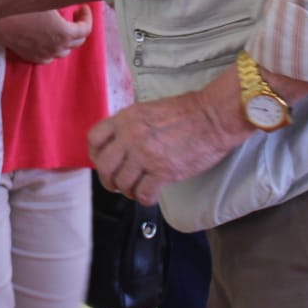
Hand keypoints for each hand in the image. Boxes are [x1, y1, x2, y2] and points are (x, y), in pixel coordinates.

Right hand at [0, 9, 91, 63]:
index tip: (82, 7)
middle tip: (73, 13)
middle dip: (78, 26)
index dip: (87, 17)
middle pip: (77, 41)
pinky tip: (47, 37)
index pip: (85, 29)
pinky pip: (48, 57)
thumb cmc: (19, 2)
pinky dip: (53, 48)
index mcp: (63, 33)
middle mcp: (55, 47)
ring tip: (60, 24)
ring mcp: (42, 54)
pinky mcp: (29, 56)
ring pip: (63, 51)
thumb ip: (63, 1)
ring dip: (66, 38)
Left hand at [87, 74, 248, 205]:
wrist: (213, 117)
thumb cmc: (187, 111)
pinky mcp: (163, 172)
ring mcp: (145, 155)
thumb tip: (121, 141)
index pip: (94, 138)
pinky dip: (145, 199)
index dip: (95, 154)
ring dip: (128, 191)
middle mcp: (131, 136)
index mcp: (126, 118)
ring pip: (122, 183)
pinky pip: (143, 193)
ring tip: (137, 190)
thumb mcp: (149, 109)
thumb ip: (131, 124)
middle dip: (108, 180)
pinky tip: (151, 195)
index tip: (101, 161)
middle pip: (104, 166)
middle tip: (115, 185)